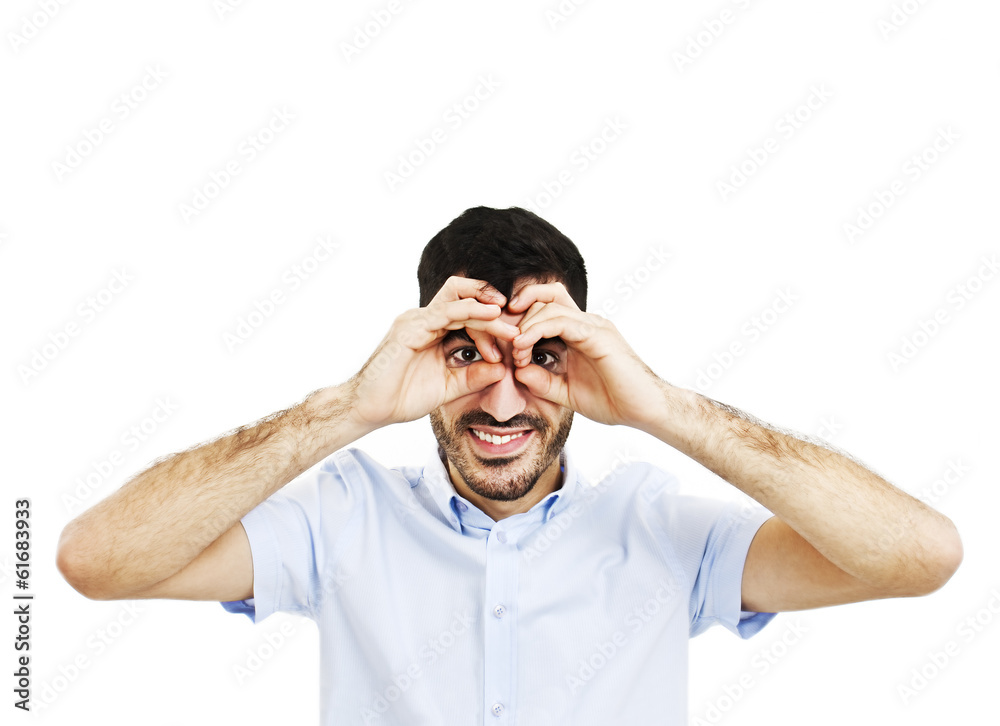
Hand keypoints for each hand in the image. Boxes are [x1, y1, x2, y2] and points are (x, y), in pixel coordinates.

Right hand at [346, 276, 520, 428]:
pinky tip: (491, 315)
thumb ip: (473, 376)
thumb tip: (503, 369)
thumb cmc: (402, 397)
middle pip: (465, 298)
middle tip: (519, 327)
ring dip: (487, 311)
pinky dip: (470, 310)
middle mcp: (424, 319)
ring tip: (509, 323)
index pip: (468, 312)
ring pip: (459, 301)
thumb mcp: (449, 387)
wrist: (370, 409)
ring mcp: (416, 320)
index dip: (493, 323)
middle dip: (494, 309)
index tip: (515, 340)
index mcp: (432, 329)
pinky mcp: (410, 328)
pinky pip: (445, 312)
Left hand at [507, 282, 664, 430]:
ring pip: (550, 306)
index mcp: (579, 332)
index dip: (521, 317)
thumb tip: (517, 371)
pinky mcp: (598, 335)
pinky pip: (562, 321)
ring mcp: (594, 326)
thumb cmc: (613, 401)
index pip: (546, 306)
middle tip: (505, 344)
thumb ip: (543, 382)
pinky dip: (537, 331)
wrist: (645, 411)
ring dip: (525, 326)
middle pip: (546, 297)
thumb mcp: (567, 393)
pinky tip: (524, 347)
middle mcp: (587, 323)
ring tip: (515, 350)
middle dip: (518, 316)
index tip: (504, 341)